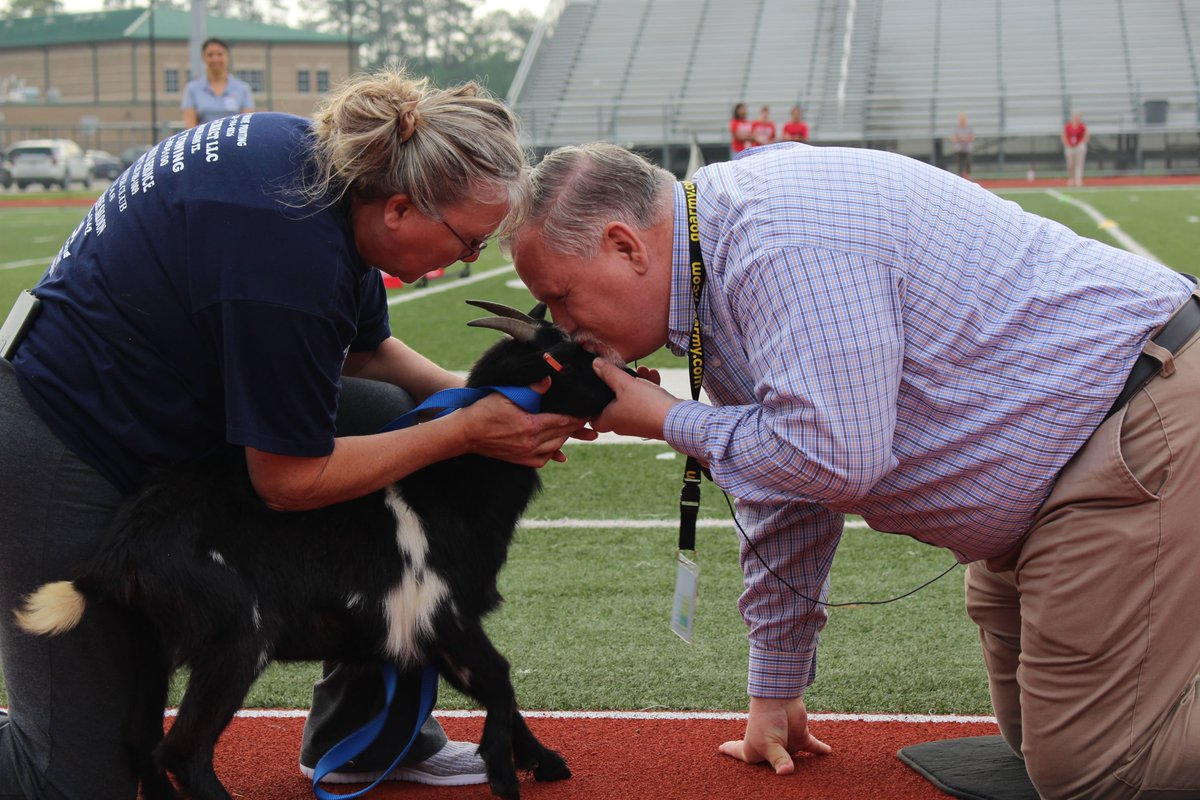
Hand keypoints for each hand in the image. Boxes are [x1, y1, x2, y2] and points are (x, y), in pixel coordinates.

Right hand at [459, 377, 587, 465]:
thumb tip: (548, 380)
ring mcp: (525, 454)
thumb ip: (530, 389)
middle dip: (575, 428)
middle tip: (587, 422)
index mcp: (530, 426)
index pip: (561, 422)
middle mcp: (531, 444)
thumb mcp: (506, 395)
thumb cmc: (483, 411)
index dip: (576, 418)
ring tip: (573, 431)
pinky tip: (556, 448)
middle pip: (561, 436)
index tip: (587, 413)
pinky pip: (542, 460)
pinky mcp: (519, 460)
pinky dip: (552, 453)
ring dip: (564, 439)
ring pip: (554, 448)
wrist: (464, 433)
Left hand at [590, 359, 681, 439]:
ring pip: (631, 400)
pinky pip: (645, 403)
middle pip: (613, 403)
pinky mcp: (650, 419)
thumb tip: (594, 364)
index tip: (594, 390)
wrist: (677, 420)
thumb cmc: (646, 404)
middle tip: (623, 371)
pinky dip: (648, 389)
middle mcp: (621, 424)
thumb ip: (608, 373)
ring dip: (636, 383)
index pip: (592, 416)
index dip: (591, 404)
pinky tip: (653, 375)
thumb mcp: (624, 383)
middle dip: (619, 384)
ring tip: (643, 369)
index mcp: (609, 420)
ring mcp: (637, 423)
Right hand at [718, 696, 830, 774]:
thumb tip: (786, 772)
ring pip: (794, 761)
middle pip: (771, 766)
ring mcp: (785, 744)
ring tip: (806, 784)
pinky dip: (821, 750)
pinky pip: (813, 748)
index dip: (731, 754)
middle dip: (773, 774)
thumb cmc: (766, 719)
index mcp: (753, 750)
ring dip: (800, 770)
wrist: (782, 696)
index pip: (739, 755)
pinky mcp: (800, 738)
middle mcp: (769, 749)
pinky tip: (828, 753)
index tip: (721, 749)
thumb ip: (779, 759)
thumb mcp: (769, 743)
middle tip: (773, 787)